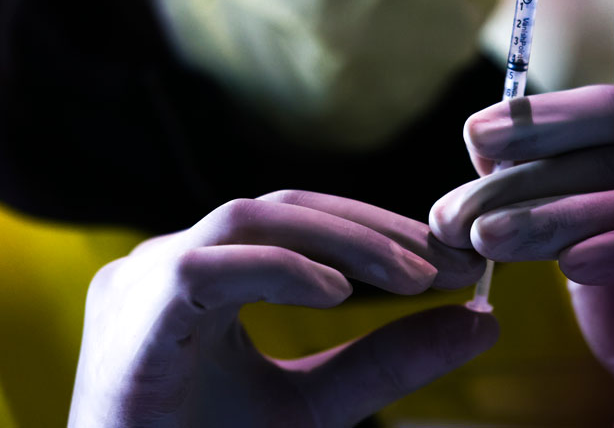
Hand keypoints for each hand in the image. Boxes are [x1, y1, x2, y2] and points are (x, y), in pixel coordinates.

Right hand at [69, 191, 496, 427]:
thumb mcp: (317, 404)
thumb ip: (387, 362)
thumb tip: (482, 321)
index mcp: (205, 276)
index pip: (298, 221)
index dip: (377, 231)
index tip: (451, 260)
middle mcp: (171, 261)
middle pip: (282, 207)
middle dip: (371, 229)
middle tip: (447, 259)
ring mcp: (143, 279)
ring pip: (250, 218)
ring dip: (341, 240)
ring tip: (413, 276)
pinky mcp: (131, 313)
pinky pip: (206, 267)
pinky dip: (279, 269)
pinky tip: (338, 292)